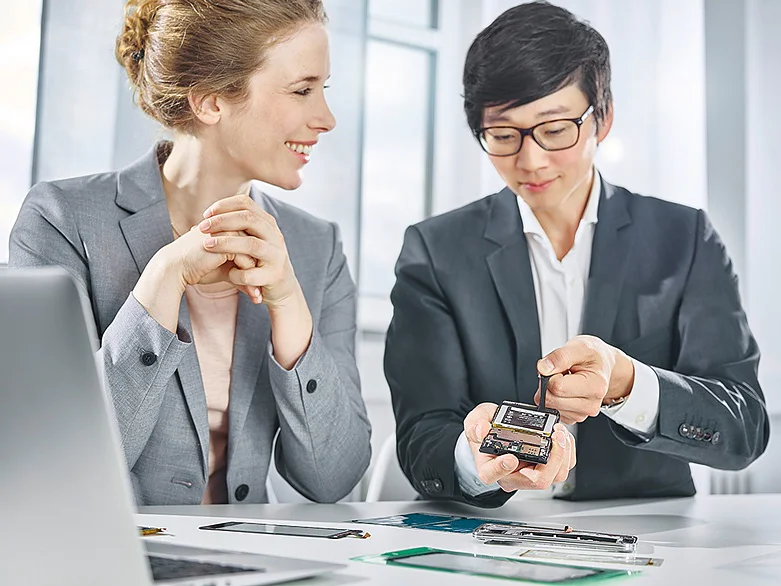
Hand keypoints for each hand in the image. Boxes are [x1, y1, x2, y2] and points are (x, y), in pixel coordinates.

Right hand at [173, 225, 257, 298]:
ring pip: (254, 255)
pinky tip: (252, 295)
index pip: (254, 246)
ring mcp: (229, 231)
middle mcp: (232, 226)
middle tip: (262, 295)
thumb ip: (241, 275)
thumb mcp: (225, 272)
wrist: (175, 268)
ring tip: (258, 298)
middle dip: (261, 274)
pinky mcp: (225, 241)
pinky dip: (250, 279)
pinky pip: (246, 260)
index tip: (261, 287)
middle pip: (257, 250)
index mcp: (232, 229)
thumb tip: (257, 292)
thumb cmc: (198, 269)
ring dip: (257, 279)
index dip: (259, 267)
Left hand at [198, 194, 302, 309]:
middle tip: (202, 227)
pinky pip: (251, 274)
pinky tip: (227, 274)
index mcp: (268, 224)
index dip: (224, 205)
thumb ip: (238, 228)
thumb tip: (207, 216)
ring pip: (251, 244)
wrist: (283, 289)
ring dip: (226, 243)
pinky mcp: (274, 276)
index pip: (246, 203)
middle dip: (222, 221)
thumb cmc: (260, 262)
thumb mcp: (254, 239)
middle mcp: (275, 236)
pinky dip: (236, 274)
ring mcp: (276, 256)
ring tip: (207, 245)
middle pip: (249, 219)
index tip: (206, 214)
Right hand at [464, 403, 575, 492]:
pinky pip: (562, 467)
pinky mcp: (544, 468)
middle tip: (555, 436)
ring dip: (563, 455)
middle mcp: (512, 476)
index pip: (493, 475)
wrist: (496, 432)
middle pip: (537, 480)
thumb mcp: (474, 422)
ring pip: (554, 476)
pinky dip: (567, 451)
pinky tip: (562, 436)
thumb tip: (481, 429)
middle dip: (552, 459)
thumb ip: (475, 425)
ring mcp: (530, 473)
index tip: (510, 457)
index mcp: (489, 468)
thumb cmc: (485, 432)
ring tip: (560, 432)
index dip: (502, 468)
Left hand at [535, 335, 634, 423]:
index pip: (557, 386)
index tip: (560, 367)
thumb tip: (543, 368)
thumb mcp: (580, 346)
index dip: (551, 374)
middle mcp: (591, 405)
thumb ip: (560, 356)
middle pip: (550, 399)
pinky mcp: (573, 418)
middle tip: (561, 373)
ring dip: (551, 391)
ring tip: (565, 380)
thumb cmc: (593, 357)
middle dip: (548, 384)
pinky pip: (552, 411)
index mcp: (595, 386)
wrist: (603, 366)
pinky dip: (553, 399)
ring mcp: (582, 414)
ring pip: (549, 406)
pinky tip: (565, 390)